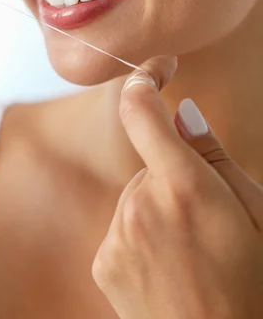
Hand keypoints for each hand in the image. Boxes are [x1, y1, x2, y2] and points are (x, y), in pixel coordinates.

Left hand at [92, 56, 262, 318]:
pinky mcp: (104, 262)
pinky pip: (124, 228)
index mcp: (183, 186)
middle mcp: (140, 205)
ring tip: (195, 254)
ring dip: (160, 209)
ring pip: (137, 197)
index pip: (140, 108)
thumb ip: (215, 156)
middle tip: (211, 220)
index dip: (147, 77)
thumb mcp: (258, 212)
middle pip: (149, 163)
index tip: (162, 67)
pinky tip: (172, 272)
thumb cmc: (255, 285)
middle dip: (175, 176)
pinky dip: (143, 237)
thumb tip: (182, 110)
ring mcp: (117, 236)